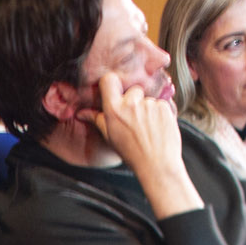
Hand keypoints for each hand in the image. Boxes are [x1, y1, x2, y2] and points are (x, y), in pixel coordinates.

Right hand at [88, 71, 201, 217]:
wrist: (157, 164)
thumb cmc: (131, 152)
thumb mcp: (110, 136)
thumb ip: (97, 119)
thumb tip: (81, 113)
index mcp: (114, 110)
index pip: (109, 80)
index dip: (111, 83)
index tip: (115, 91)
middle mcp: (131, 104)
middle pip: (132, 89)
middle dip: (134, 100)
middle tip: (135, 118)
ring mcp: (149, 104)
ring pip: (147, 98)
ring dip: (148, 108)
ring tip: (148, 127)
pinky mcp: (164, 107)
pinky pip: (160, 103)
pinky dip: (160, 112)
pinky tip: (157, 127)